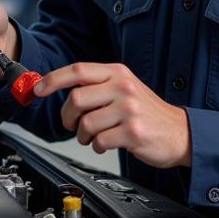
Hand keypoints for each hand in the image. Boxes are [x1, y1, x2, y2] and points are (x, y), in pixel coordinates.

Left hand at [34, 63, 190, 168]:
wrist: (179, 132)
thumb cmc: (148, 112)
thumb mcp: (124, 88)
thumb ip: (97, 85)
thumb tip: (60, 88)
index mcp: (117, 72)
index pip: (77, 71)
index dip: (52, 80)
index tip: (38, 90)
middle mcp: (123, 87)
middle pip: (76, 99)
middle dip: (67, 117)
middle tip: (72, 124)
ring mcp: (128, 109)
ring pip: (85, 124)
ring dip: (83, 136)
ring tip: (95, 137)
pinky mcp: (133, 132)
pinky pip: (99, 142)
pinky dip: (98, 147)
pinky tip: (108, 144)